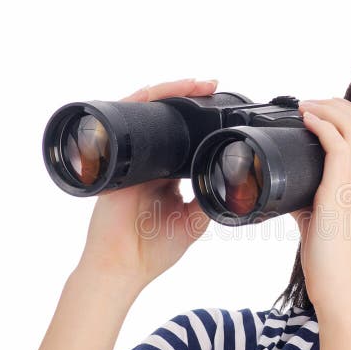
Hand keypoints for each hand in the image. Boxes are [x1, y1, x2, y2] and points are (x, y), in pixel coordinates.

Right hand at [76, 78, 217, 292]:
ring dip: (172, 92)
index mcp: (165, 175)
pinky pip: (126, 119)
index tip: (223, 106)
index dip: (200, 120)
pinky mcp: (115, 159)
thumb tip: (235, 180)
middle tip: (212, 84)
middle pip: (166, 118)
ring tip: (198, 83)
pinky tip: (163, 91)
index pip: (183, 137)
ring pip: (147, 111)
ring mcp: (130, 158)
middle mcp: (147, 162)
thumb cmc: (152, 250)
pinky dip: (143, 100)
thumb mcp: (193, 221)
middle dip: (188, 96)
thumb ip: (208, 198)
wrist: (122, 266)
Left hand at [293, 98, 350, 312]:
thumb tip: (289, 189)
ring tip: (307, 106)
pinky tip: (307, 120)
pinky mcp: (342, 192)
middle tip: (314, 103)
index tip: (328, 113)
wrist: (344, 292)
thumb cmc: (336, 265)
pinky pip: (338, 144)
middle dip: (340, 105)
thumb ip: (313, 201)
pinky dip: (322, 124)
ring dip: (328, 109)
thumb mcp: (327, 224)